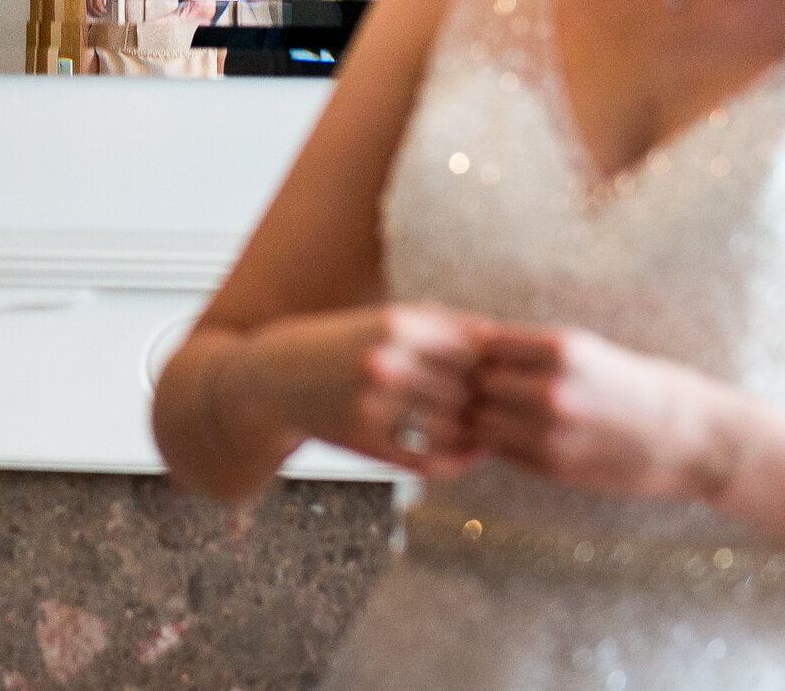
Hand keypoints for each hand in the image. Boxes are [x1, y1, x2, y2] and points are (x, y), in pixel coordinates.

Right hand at [232, 304, 492, 478]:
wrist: (268, 378)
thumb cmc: (335, 344)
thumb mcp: (381, 320)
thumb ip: (437, 326)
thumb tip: (501, 339)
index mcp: (394, 322)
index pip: (475, 347)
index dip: (501, 365)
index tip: (514, 374)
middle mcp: (385, 361)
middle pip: (469, 388)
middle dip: (494, 401)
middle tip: (515, 411)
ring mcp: (373, 404)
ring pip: (453, 427)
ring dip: (479, 433)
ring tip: (495, 433)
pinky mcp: (362, 441)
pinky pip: (427, 460)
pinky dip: (455, 463)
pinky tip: (468, 457)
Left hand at [471, 325, 745, 500]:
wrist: (688, 439)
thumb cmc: (639, 387)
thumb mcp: (590, 351)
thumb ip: (536, 353)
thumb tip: (480, 350)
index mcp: (562, 350)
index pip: (488, 345)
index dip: (486, 352)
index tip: (494, 357)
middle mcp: (551, 390)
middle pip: (478, 384)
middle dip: (481, 385)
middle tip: (494, 388)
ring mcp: (549, 433)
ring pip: (482, 421)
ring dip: (486, 417)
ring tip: (505, 412)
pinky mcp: (553, 466)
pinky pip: (501, 450)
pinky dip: (501, 443)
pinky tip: (519, 434)